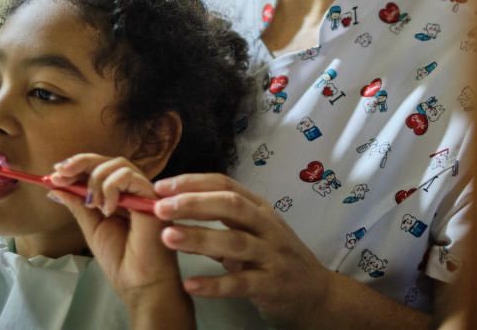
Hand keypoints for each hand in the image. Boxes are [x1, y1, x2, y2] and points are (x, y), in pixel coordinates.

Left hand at [48, 155, 186, 308]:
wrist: (137, 281)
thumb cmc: (119, 258)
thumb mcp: (91, 226)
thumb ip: (78, 204)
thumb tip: (56, 187)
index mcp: (118, 195)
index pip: (99, 168)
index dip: (76, 166)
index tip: (55, 174)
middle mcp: (132, 189)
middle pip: (108, 160)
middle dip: (80, 163)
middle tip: (61, 174)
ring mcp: (143, 191)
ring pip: (119, 164)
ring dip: (96, 180)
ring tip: (92, 204)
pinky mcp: (152, 196)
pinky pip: (130, 177)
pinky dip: (112, 188)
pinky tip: (108, 209)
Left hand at [153, 173, 333, 327]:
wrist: (317, 294)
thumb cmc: (277, 259)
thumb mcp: (254, 234)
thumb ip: (222, 224)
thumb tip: (177, 209)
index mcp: (260, 209)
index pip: (226, 185)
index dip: (193, 183)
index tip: (161, 186)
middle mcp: (267, 227)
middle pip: (230, 206)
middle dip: (193, 203)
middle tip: (159, 207)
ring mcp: (272, 256)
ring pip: (235, 242)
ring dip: (199, 238)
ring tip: (168, 237)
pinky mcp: (272, 286)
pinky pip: (241, 284)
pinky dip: (214, 284)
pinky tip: (190, 284)